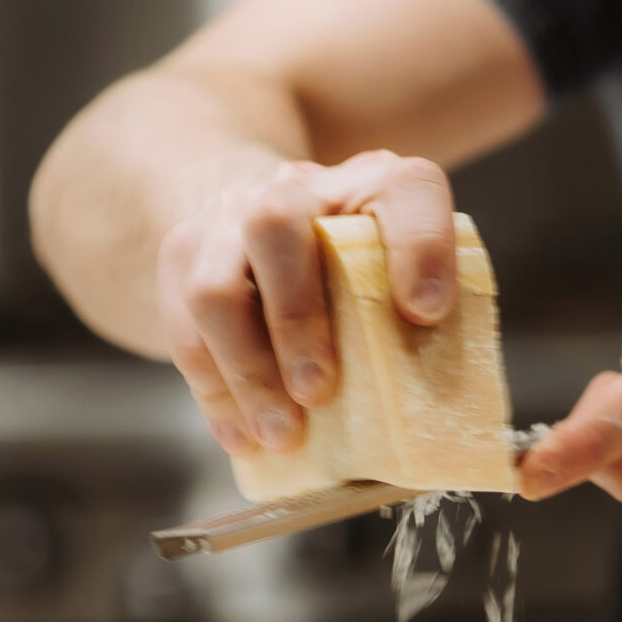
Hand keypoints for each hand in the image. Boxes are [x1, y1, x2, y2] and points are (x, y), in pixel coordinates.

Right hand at [156, 150, 457, 453]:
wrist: (266, 218)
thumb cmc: (358, 266)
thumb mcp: (402, 270)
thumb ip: (424, 314)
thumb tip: (438, 410)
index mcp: (374, 184)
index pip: (405, 190)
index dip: (419, 247)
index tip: (426, 312)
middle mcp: (296, 188)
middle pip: (274, 226)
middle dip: (295, 318)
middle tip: (319, 392)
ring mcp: (229, 217)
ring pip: (214, 287)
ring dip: (248, 371)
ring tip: (281, 434)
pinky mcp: (183, 256)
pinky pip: (184, 328)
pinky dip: (215, 392)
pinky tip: (242, 436)